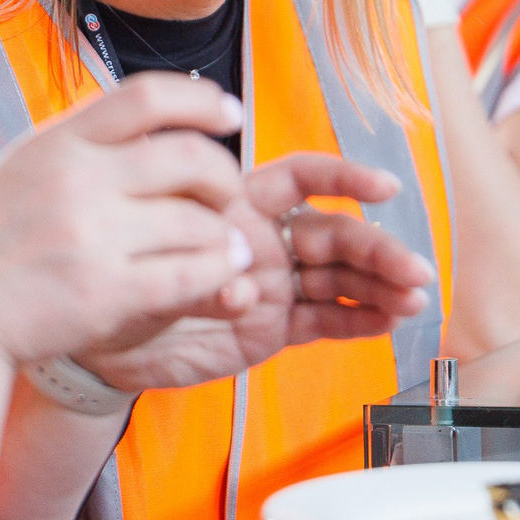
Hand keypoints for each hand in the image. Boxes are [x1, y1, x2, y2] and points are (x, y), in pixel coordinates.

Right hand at [0, 74, 259, 372]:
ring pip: (198, 223)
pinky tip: (223, 274)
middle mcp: (78, 180)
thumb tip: (157, 116)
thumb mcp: (27, 168)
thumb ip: (84, 143)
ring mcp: (91, 237)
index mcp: (60, 142)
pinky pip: (189, 276)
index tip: (230, 115)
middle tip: (228, 195)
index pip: (148, 96)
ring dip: (226, 235)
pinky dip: (217, 273)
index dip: (202, 100)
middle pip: (190, 157)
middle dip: (224, 176)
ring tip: (230, 245)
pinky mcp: (104, 294)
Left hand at [79, 153, 434, 392]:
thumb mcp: (151, 265)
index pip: (301, 178)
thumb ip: (200, 273)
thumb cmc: (122, 281)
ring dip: (381, 285)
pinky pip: (326, 320)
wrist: (105, 342)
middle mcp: (265, 239)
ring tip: (414, 298)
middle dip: (377, 248)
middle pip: (335, 233)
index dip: (344, 177)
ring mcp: (276, 284)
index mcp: (238, 204)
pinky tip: (391, 319)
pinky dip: (360, 321)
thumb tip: (242, 289)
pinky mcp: (276, 327)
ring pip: (340, 279)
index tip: (384, 186)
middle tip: (413, 268)